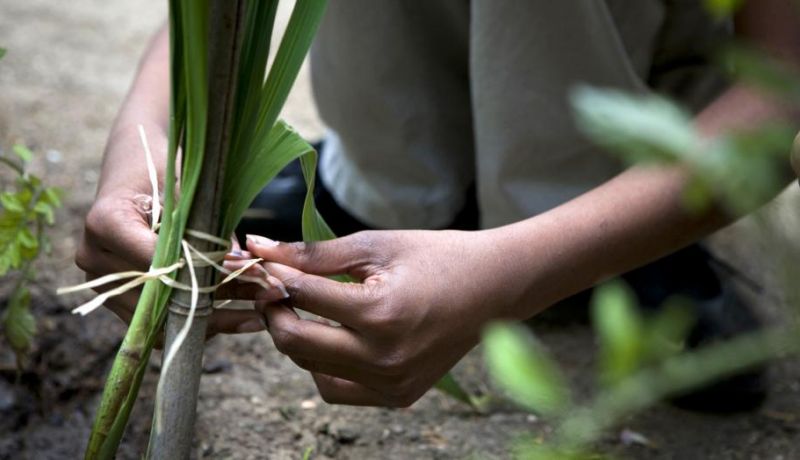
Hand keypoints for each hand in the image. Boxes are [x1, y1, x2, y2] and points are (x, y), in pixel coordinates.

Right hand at [76, 126, 269, 336]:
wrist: (135, 165)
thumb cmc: (162, 168)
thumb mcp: (186, 189)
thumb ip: (206, 226)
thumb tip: (240, 263)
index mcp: (106, 222)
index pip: (157, 260)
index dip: (202, 270)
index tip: (244, 271)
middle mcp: (95, 257)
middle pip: (159, 296)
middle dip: (216, 301)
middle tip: (262, 297)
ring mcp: (101, 280)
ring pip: (160, 319)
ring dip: (212, 318)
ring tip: (256, 315)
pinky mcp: (116, 296)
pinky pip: (157, 321)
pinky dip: (196, 319)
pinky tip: (235, 316)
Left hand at [244, 229, 528, 406]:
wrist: (493, 288)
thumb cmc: (438, 257)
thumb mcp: (376, 245)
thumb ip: (314, 253)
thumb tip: (259, 248)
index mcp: (380, 312)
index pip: (303, 296)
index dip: (275, 275)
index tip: (264, 261)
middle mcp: (384, 357)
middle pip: (296, 341)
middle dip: (273, 312)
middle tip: (273, 289)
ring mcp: (391, 383)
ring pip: (311, 368)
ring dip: (296, 339)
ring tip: (303, 311)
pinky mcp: (398, 397)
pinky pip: (338, 389)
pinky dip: (323, 367)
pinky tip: (331, 339)